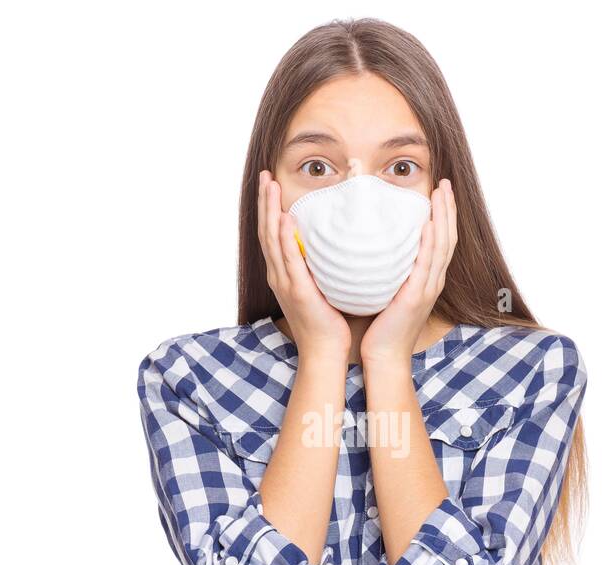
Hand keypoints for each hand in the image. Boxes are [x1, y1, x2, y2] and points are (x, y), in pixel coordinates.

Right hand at [257, 170, 349, 362]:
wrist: (325, 351)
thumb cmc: (328, 322)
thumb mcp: (323, 287)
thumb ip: (323, 265)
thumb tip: (337, 244)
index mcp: (283, 274)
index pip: (272, 234)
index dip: (269, 208)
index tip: (270, 184)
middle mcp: (278, 275)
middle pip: (266, 231)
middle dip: (264, 202)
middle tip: (265, 176)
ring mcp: (285, 283)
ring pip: (272, 240)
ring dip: (269, 211)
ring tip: (270, 187)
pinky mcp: (297, 291)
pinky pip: (288, 260)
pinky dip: (284, 239)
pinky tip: (283, 220)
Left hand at [359, 178, 457, 365]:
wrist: (384, 356)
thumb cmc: (382, 327)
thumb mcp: (388, 291)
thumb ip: (387, 271)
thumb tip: (373, 249)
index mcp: (427, 279)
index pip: (440, 240)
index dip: (443, 215)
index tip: (439, 192)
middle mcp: (433, 281)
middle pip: (447, 238)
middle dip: (448, 209)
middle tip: (445, 184)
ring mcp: (428, 288)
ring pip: (442, 246)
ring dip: (443, 218)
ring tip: (441, 194)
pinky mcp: (418, 296)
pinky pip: (427, 264)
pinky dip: (431, 243)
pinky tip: (429, 225)